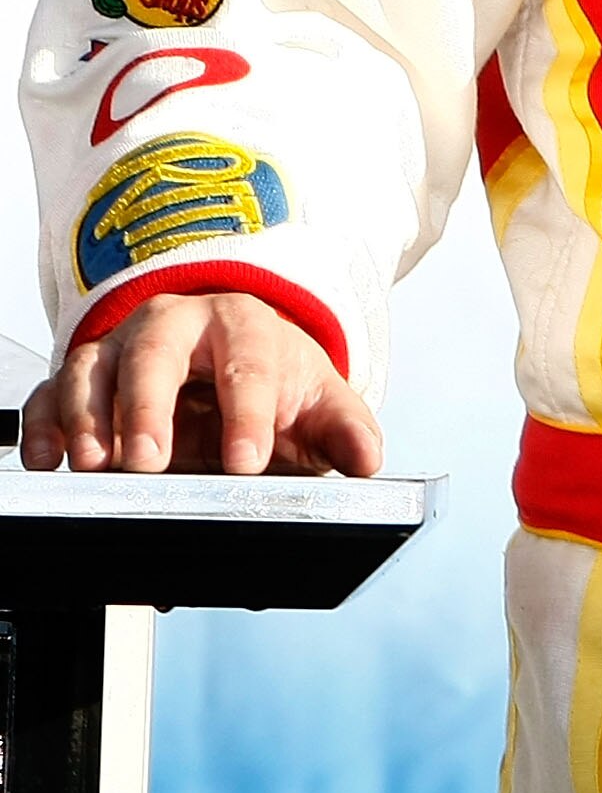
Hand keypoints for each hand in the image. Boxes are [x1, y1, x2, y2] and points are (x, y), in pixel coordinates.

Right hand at [17, 290, 381, 475]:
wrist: (231, 356)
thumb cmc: (272, 379)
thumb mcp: (317, 401)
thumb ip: (345, 431)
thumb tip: (367, 461)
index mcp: (244, 326)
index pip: (248, 362)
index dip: (248, 412)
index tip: (246, 462)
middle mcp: (176, 327)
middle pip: (155, 352)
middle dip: (148, 406)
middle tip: (149, 463)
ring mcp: (121, 349)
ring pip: (92, 368)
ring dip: (88, 418)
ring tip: (95, 465)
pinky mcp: (83, 378)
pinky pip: (49, 394)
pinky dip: (42, 424)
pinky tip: (47, 461)